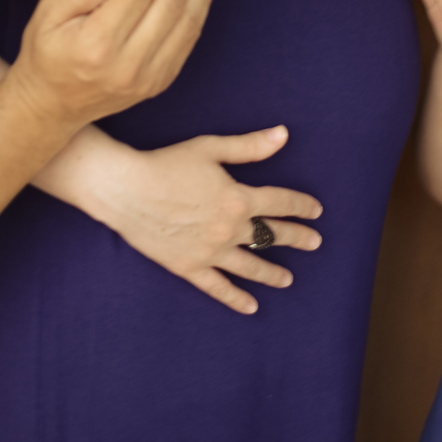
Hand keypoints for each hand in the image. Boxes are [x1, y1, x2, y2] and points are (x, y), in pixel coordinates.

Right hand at [11, 0, 219, 127]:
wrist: (53, 104)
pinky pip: (190, 37)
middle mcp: (128, 65)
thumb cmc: (48, 50)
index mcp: (96, 44)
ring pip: (187, 21)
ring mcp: (150, 77)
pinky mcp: (162, 80)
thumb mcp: (47, 12)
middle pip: (169, 4)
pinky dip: (202, 4)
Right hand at [93, 128, 322, 314]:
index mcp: (237, 198)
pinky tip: (251, 306)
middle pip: (272, 235)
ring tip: (288, 279)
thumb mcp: (210, 149)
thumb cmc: (166, 163)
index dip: (300, 205)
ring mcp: (211, 251)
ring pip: (251, 266)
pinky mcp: (189, 267)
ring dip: (273, 272)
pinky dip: (236, 298)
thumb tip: (284, 135)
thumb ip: (249, 147)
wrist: (126, 189)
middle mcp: (230, 228)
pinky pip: (218, 287)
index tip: (315, 210)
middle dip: (297, 238)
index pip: (280, 202)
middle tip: (314, 243)